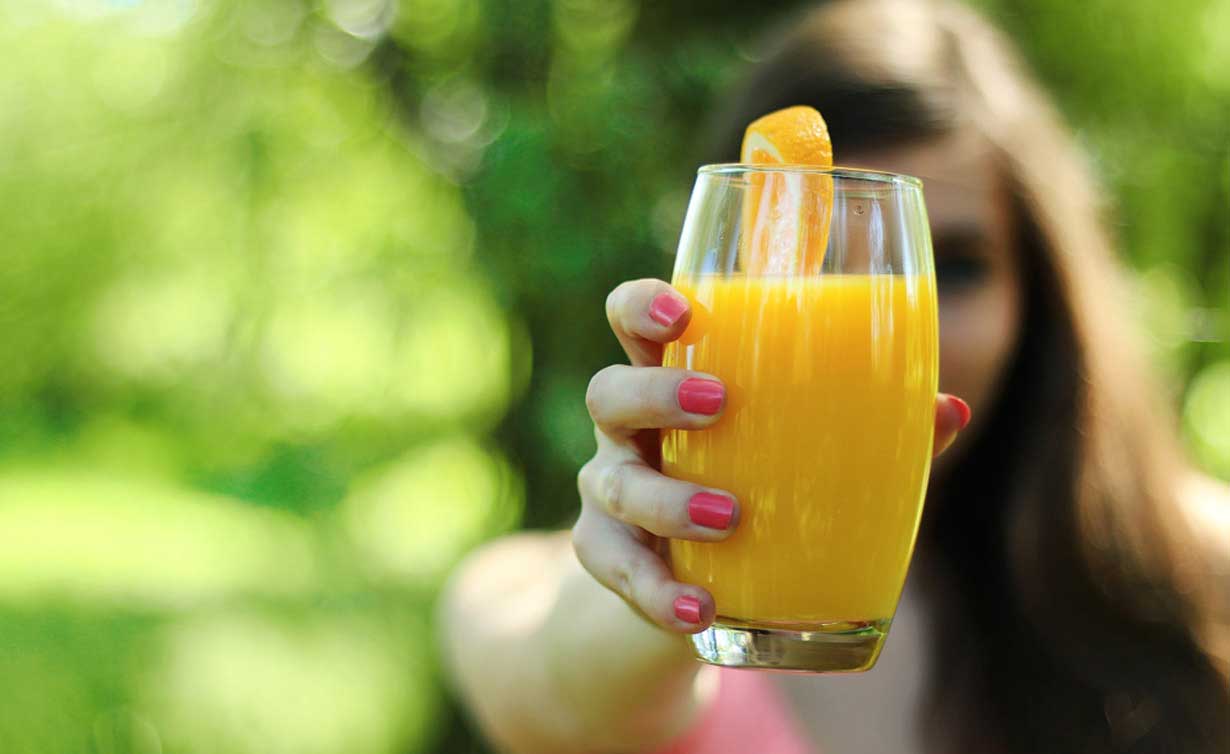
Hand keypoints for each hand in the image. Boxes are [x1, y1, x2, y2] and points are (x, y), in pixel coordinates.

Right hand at [574, 278, 969, 633]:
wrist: (706, 585)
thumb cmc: (761, 488)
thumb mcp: (804, 456)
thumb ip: (871, 431)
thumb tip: (951, 410)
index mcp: (674, 381)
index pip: (633, 321)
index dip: (643, 306)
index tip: (683, 311)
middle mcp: (631, 431)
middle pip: (609, 392)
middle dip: (654, 392)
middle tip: (717, 403)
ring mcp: (612, 493)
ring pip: (614, 485)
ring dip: (667, 500)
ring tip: (727, 516)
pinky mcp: (609, 556)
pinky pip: (618, 570)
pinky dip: (657, 592)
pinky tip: (698, 608)